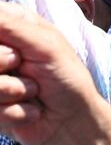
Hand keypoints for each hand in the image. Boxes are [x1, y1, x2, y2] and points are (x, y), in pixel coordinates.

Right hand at [0, 2, 105, 144]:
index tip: (14, 49)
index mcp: (10, 24)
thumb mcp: (46, 45)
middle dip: (3, 63)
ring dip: (13, 91)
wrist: (70, 120)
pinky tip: (28, 109)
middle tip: (25, 65)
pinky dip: (14, 111)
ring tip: (32, 90)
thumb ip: (13, 26)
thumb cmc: (66, 76)